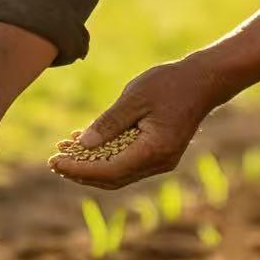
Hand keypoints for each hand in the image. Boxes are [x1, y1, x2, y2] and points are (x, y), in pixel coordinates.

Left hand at [49, 55, 221, 188]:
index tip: (55, 161)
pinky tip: (87, 144)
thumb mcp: (135, 97)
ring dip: (92, 165)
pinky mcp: (161, 154)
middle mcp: (159, 162)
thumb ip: (109, 123)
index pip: (107, 171)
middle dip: (81, 172)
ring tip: (65, 153)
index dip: (78, 169)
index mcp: (153, 150)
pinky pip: (128, 162)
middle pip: (112, 179)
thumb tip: (83, 145)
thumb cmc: (170, 83)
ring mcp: (162, 161)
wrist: (204, 80)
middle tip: (54, 162)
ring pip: (119, 173)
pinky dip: (107, 157)